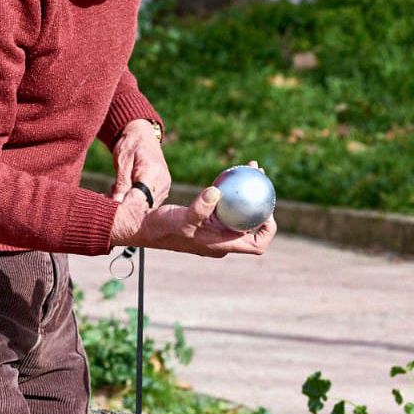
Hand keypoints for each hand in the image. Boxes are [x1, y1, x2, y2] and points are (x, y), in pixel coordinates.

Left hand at [111, 119, 169, 208]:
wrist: (142, 135)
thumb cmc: (130, 145)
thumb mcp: (122, 161)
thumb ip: (121, 183)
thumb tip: (117, 203)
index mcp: (153, 172)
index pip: (141, 199)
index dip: (125, 206)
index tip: (110, 206)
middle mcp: (163, 182)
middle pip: (144, 205)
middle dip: (125, 206)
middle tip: (106, 198)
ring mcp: (164, 187)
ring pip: (146, 207)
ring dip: (129, 204)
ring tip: (113, 191)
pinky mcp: (162, 190)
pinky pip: (148, 203)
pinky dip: (134, 201)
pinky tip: (123, 192)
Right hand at [111, 185, 276, 257]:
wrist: (145, 226)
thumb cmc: (163, 227)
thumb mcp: (182, 218)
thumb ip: (199, 209)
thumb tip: (217, 192)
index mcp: (223, 245)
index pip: (258, 244)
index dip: (268, 228)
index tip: (266, 205)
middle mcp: (223, 239)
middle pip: (252, 223)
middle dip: (261, 201)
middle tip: (261, 177)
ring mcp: (216, 229)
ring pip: (240, 211)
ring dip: (248, 192)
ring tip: (251, 168)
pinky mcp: (208, 218)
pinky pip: (226, 204)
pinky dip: (232, 190)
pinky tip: (232, 172)